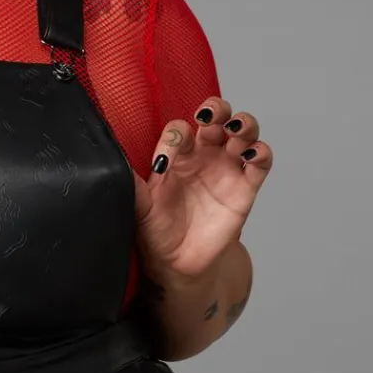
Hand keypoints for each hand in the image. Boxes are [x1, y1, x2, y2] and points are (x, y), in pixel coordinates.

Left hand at [132, 96, 271, 279]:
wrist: (179, 263)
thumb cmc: (157, 231)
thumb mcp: (140, 207)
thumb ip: (131, 184)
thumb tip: (111, 161)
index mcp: (177, 157)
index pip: (180, 131)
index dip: (177, 135)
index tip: (169, 154)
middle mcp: (203, 156)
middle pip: (215, 119)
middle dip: (216, 109)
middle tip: (210, 114)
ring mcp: (226, 169)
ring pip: (242, 133)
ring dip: (243, 124)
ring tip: (236, 127)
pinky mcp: (245, 187)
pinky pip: (260, 163)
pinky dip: (261, 152)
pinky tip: (252, 154)